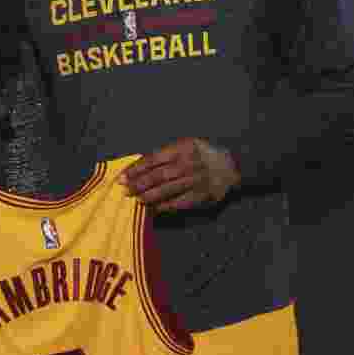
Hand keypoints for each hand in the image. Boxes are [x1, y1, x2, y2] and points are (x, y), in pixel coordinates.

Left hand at [119, 137, 240, 212]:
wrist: (231, 166)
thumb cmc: (201, 155)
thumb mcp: (185, 146)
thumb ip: (166, 155)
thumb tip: (138, 167)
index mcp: (182, 148)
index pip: (153, 159)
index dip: (135, 169)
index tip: (122, 176)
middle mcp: (189, 164)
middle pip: (158, 175)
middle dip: (138, 183)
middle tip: (124, 189)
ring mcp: (196, 180)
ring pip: (167, 189)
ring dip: (148, 195)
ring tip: (136, 198)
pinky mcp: (201, 196)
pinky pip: (178, 202)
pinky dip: (164, 205)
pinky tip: (152, 208)